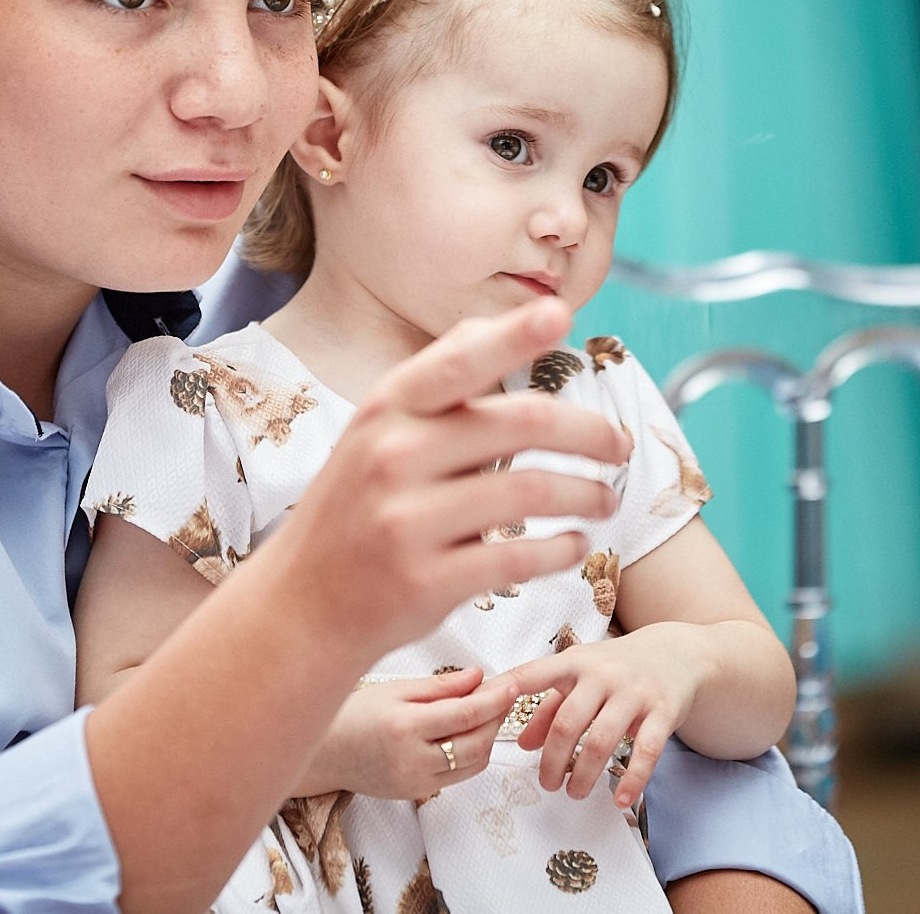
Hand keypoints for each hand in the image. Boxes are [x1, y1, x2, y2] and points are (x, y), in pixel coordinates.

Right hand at [265, 299, 629, 658]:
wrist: (300, 605)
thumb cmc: (356, 506)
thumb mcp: (376, 431)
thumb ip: (441, 384)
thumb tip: (512, 322)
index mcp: (386, 408)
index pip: (460, 359)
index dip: (514, 334)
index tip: (561, 314)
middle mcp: (393, 455)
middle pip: (522, 423)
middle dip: (589, 432)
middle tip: (619, 446)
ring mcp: (406, 520)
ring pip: (531, 492)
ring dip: (586, 495)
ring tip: (605, 500)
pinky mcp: (424, 581)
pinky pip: (518, 557)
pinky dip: (561, 550)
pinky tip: (576, 545)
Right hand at [304, 669, 514, 800]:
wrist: (324, 754)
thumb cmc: (354, 713)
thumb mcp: (394, 690)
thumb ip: (440, 686)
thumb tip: (480, 676)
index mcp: (404, 727)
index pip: (465, 715)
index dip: (494, 700)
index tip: (512, 684)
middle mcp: (412, 760)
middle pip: (476, 743)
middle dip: (497, 718)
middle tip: (504, 695)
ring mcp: (415, 782)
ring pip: (473, 764)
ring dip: (489, 738)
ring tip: (488, 712)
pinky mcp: (417, 794)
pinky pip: (458, 776)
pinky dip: (472, 755)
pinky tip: (468, 734)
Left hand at [493, 623, 710, 809]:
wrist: (678, 654)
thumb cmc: (618, 667)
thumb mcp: (580, 675)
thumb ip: (548, 706)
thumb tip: (521, 743)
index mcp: (575, 662)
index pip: (535, 674)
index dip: (508, 691)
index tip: (484, 712)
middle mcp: (603, 674)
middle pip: (568, 722)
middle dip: (553, 760)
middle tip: (547, 784)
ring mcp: (635, 692)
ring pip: (602, 740)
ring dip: (584, 774)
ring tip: (575, 792)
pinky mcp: (663, 711)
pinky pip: (646, 751)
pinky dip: (632, 779)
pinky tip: (621, 799)